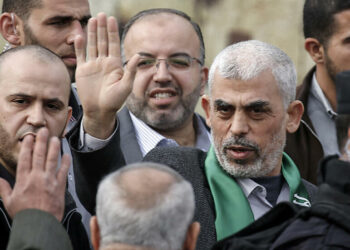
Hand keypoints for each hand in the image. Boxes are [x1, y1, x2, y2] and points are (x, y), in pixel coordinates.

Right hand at [0, 128, 69, 220]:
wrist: (39, 224)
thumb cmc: (24, 214)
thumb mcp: (9, 202)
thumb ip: (4, 188)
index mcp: (23, 180)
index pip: (25, 158)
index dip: (27, 146)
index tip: (29, 137)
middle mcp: (36, 177)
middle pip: (39, 155)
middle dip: (41, 141)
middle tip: (44, 131)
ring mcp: (49, 180)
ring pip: (52, 160)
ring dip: (54, 148)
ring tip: (56, 138)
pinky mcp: (60, 185)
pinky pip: (63, 171)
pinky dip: (65, 162)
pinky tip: (66, 154)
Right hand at [74, 13, 138, 138]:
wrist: (100, 111)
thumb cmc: (115, 101)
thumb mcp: (126, 86)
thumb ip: (131, 71)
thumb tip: (138, 56)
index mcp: (115, 65)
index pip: (114, 44)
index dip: (112, 31)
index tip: (111, 19)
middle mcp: (104, 62)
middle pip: (103, 41)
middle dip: (102, 28)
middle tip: (101, 14)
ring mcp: (93, 66)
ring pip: (92, 45)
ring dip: (92, 33)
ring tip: (92, 20)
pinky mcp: (82, 71)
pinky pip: (81, 55)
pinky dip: (79, 46)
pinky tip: (79, 35)